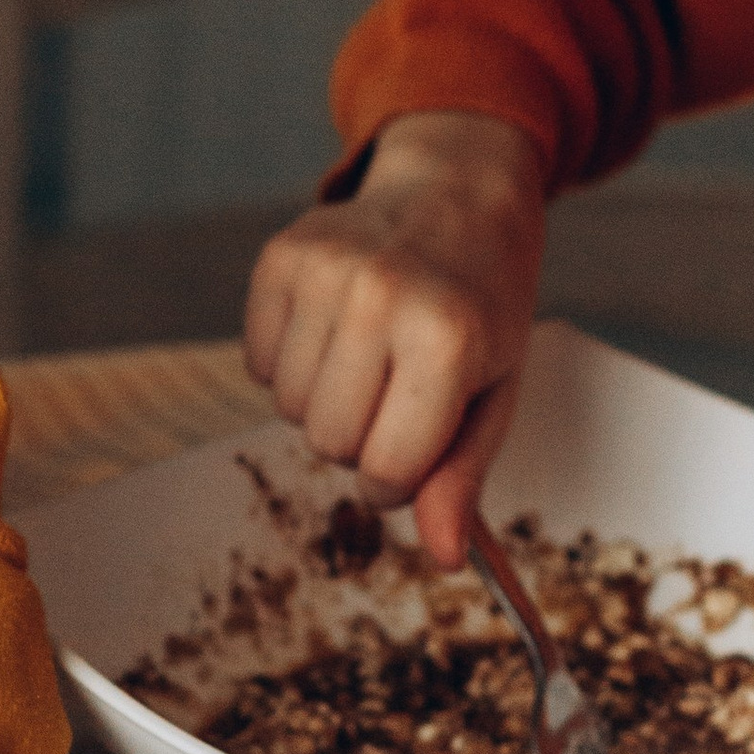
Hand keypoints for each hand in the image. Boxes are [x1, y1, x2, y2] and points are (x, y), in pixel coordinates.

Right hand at [245, 110, 544, 567]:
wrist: (457, 194)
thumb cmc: (484, 306)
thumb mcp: (495, 393)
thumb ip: (463, 478)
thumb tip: (446, 559)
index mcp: (449, 340)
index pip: (387, 472)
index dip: (400, 481)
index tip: (419, 447)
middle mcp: (381, 299)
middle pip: (329, 444)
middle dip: (361, 438)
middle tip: (397, 390)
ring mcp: (325, 271)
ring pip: (287, 408)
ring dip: (324, 401)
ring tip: (367, 355)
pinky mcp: (280, 256)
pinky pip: (257, 363)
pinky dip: (289, 363)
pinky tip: (333, 329)